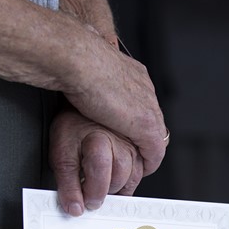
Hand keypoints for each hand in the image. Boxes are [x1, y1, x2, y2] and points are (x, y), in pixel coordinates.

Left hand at [50, 108, 144, 216]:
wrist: (89, 103)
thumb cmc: (73, 126)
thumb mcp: (61, 153)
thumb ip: (67, 184)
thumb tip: (75, 208)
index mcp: (98, 140)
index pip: (100, 174)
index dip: (93, 193)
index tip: (86, 203)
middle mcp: (120, 140)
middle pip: (120, 178)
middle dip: (106, 191)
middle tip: (93, 195)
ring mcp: (134, 141)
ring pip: (134, 176)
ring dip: (119, 187)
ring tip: (103, 185)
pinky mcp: (142, 144)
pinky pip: (144, 169)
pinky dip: (130, 179)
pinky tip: (117, 179)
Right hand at [61, 26, 167, 176]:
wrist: (79, 59)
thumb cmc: (73, 59)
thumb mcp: (86, 70)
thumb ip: (91, 79)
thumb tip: (81, 85)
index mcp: (130, 72)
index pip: (140, 100)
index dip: (132, 118)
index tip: (123, 129)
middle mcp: (143, 87)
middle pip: (152, 118)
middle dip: (142, 137)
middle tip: (133, 153)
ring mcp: (148, 106)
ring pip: (156, 135)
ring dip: (146, 151)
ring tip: (137, 165)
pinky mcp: (147, 125)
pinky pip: (155, 150)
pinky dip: (149, 162)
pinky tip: (140, 169)